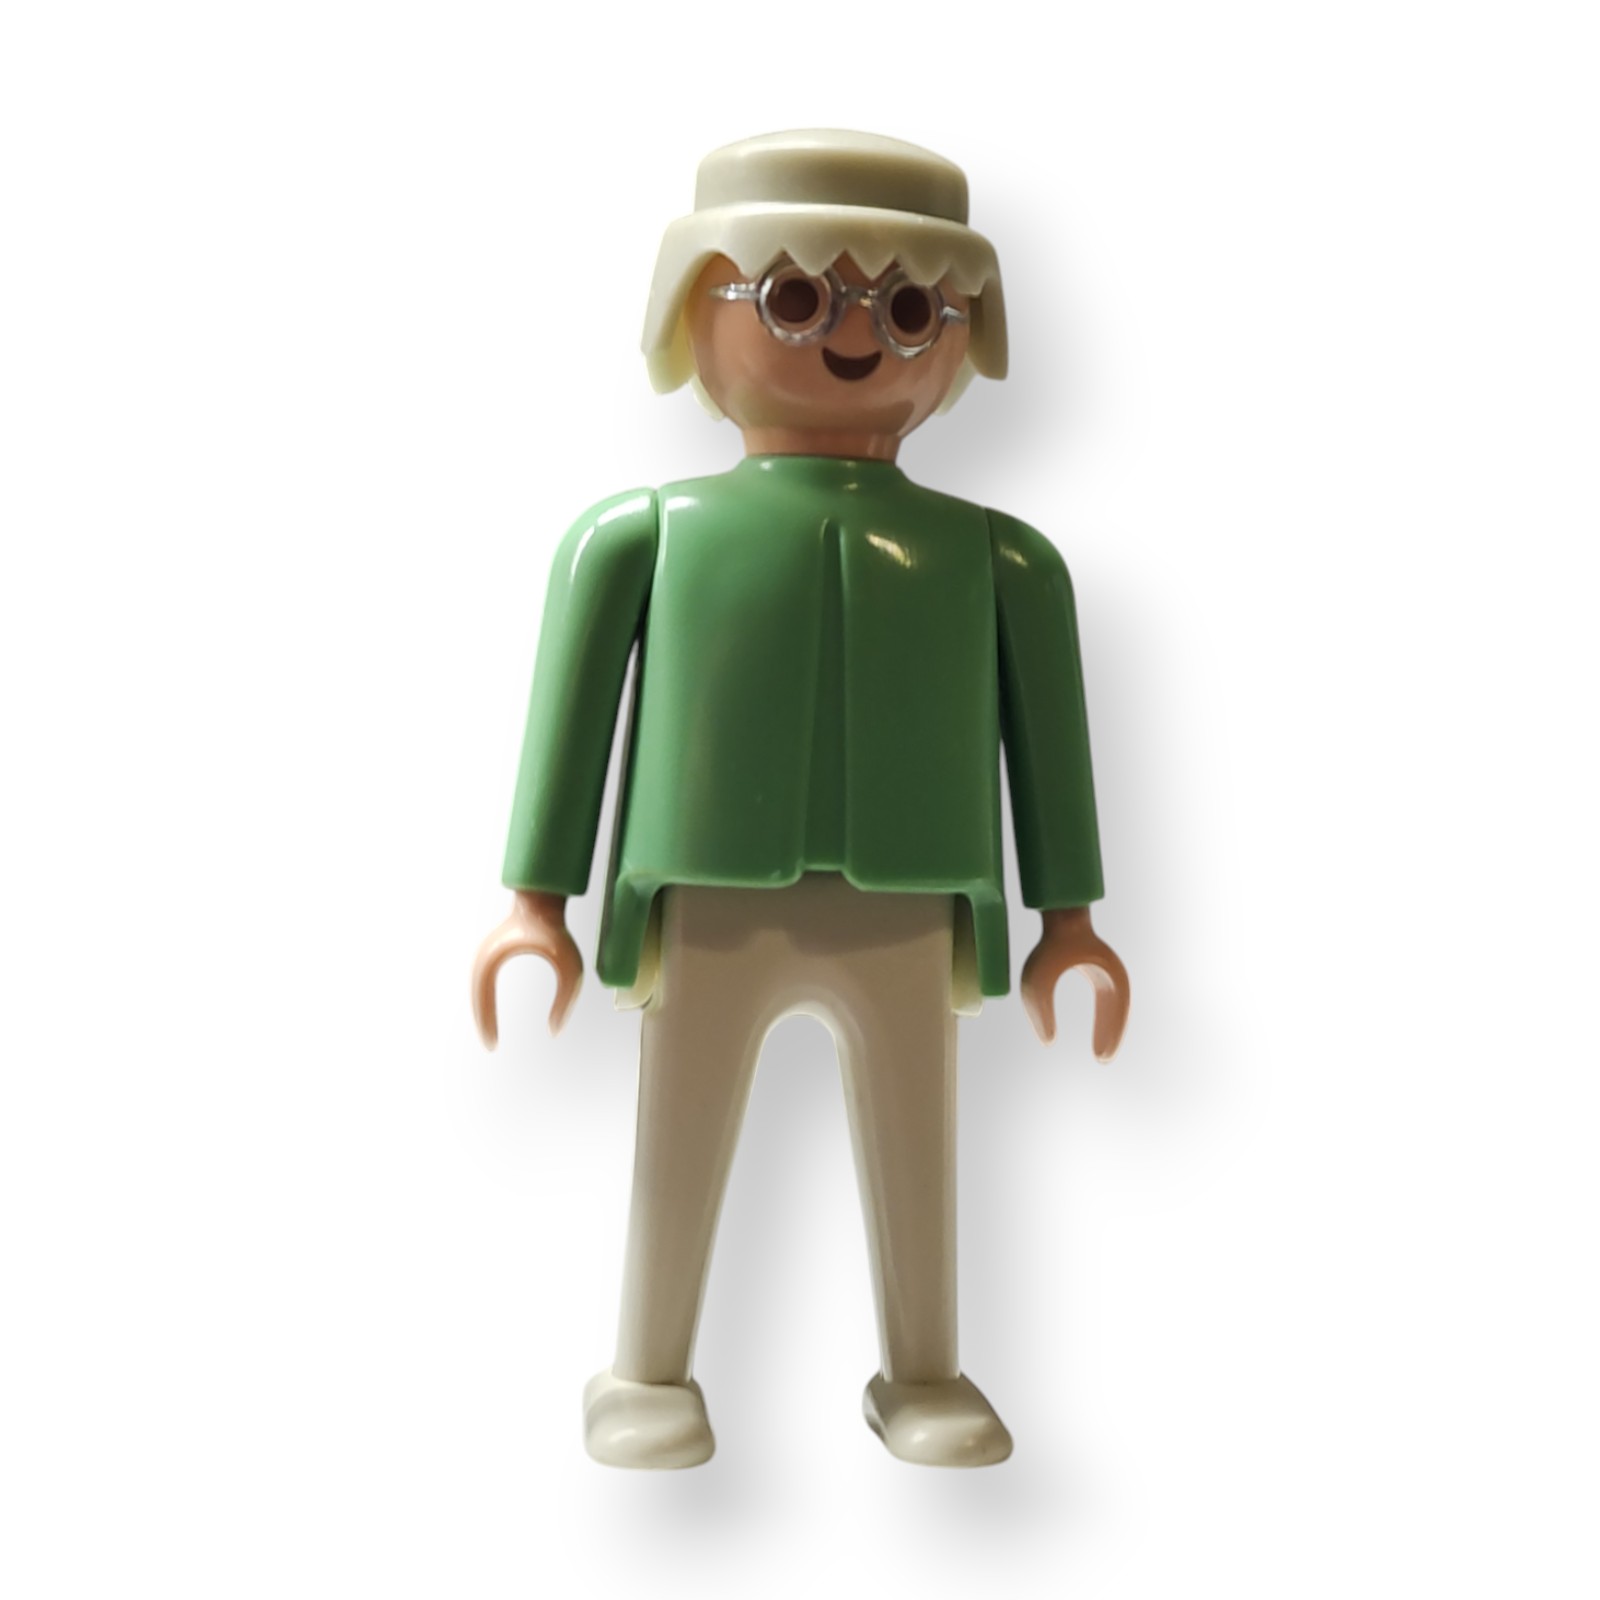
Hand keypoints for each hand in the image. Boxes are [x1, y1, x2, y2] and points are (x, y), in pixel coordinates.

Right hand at [471, 891, 582, 1047]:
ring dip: (481, 1012)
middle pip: (476, 996)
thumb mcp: (570, 968)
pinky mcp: (490, 953)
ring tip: (490, 1036)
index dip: (486, 1022)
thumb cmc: (557, 932)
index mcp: (494, 957)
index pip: (483, 998)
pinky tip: (491, 1016)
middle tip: (491, 1046)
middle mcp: (483, 956)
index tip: (493, 1044)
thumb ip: (566, 1000)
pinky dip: (484, 1001)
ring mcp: (484, 953)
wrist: (543, 900)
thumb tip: (554, 1031)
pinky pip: (482, 983)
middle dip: (482, 1022)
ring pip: (477, 990)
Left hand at [1019, 906, 1129, 1059]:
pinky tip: (1098, 1036)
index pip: (1117, 1013)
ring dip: (1110, 1029)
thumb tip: (1048, 1042)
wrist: (1057, 915)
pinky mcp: (1094, 971)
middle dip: (1112, 1036)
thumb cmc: (1050, 946)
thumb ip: (1040, 1011)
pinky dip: (1105, 1020)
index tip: (1101, 1057)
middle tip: (1102, 1060)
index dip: (1111, 1036)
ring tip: (1101, 1053)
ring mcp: (1104, 973)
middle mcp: (1111, 975)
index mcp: (1108, 978)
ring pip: (1114, 1008)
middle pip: (1118, 1013)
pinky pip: (1106, 1001)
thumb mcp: (1038, 981)